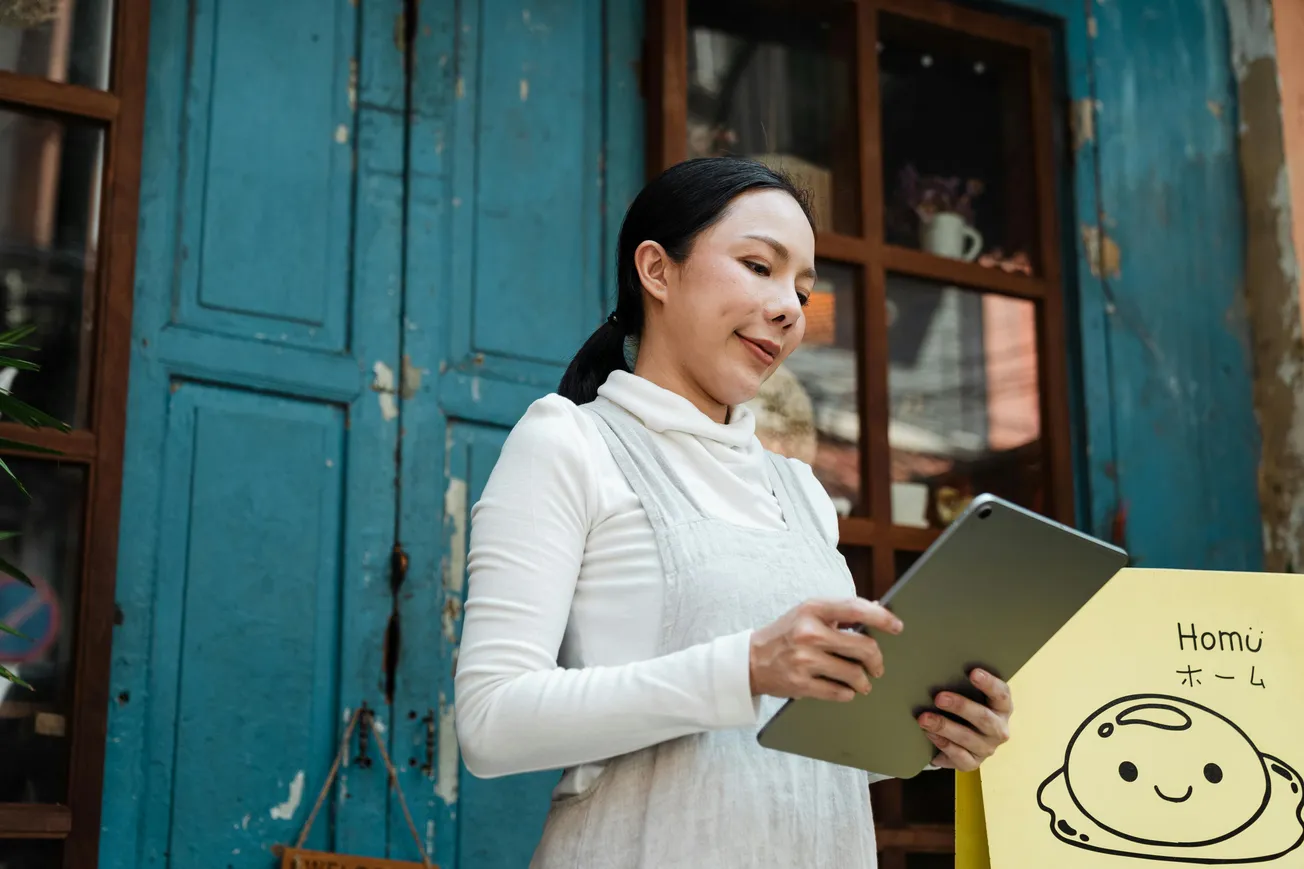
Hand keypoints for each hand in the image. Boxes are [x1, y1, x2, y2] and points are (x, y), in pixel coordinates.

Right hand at [749, 598, 902, 701]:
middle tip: (877, 666)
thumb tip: (877, 611)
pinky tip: (845, 689)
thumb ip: (839, 612)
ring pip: (854, 674)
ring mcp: (804, 660)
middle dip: (876, 660)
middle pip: (863, 647)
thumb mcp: (807, 613)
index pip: (856, 609)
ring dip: (864, 681)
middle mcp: (809, 633)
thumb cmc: (786, 634)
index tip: (897, 627)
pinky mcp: (801, 684)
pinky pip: (839, 693)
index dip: (882, 618)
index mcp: (812, 610)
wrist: (751, 660)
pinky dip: (847, 693)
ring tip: (862, 682)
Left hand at [917, 669, 1012, 771]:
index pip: (1001, 694)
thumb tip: (938, 669)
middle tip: (939, 698)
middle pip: (983, 717)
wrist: (962, 739)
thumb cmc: (965, 708)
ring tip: (924, 719)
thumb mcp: (969, 696)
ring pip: (968, 738)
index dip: (989, 683)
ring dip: (944, 727)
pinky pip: (959, 756)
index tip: (973, 672)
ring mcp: (987, 748)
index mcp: (1002, 707)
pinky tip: (929, 735)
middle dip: (960, 706)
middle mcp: (999, 729)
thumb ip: (961, 684)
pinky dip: (943, 745)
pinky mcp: (973, 763)